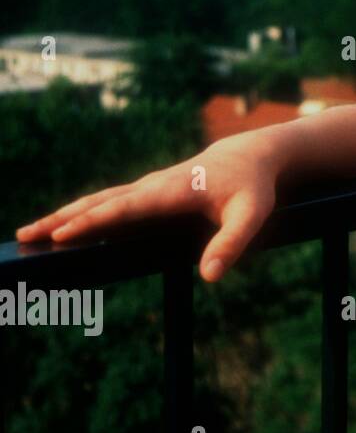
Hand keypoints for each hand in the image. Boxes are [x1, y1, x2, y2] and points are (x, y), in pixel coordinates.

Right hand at [15, 134, 279, 282]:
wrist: (250, 156)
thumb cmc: (252, 187)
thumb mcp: (252, 214)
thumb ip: (232, 243)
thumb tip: (209, 276)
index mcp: (173, 190)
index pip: (126, 208)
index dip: (94, 221)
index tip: (61, 235)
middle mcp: (153, 186)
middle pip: (100, 202)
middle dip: (62, 218)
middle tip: (26, 236)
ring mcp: (147, 187)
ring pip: (99, 200)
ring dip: (65, 215)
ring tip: (30, 232)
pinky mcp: (147, 192)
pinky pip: (109, 202)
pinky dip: (82, 213)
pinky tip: (65, 227)